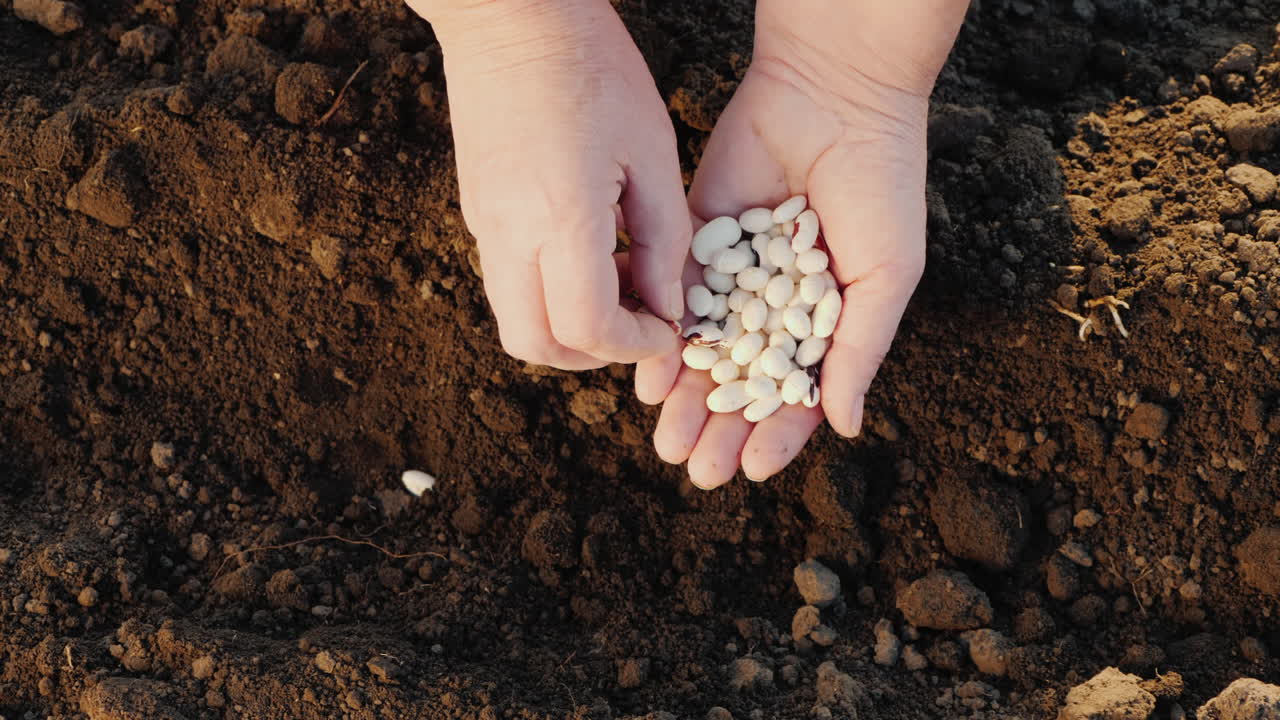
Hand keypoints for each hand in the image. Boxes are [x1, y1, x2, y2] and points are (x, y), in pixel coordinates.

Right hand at [409, 0, 688, 368]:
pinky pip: (506, 283)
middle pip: (537, 346)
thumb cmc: (594, 69)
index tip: (668, 330)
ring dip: (566, 329)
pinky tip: (588, 255)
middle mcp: (508, 233)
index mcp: (560, 217)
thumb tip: (669, 308)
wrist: (510, 16)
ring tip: (618, 287)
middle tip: (637, 327)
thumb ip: (666, 239)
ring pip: (514, 321)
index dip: (634, 346)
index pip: (588, 328)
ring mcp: (482, 225)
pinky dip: (547, 296)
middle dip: (593, 355)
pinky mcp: (474, 212)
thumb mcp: (654, 150)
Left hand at [636, 0, 967, 487]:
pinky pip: (680, 303)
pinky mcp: (699, 241)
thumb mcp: (886, 275)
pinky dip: (666, 343)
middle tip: (698, 471)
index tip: (752, 470)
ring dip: (688, 401)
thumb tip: (847, 428)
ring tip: (669, 442)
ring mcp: (737, 275)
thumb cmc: (880, 185)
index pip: (798, 391)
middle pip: (745, 381)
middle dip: (721, 428)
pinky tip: (652, 382)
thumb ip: (860, 350)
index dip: (776, 434)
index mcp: (828, 317)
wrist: (833, 96)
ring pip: (707, 352)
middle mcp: (778, 303)